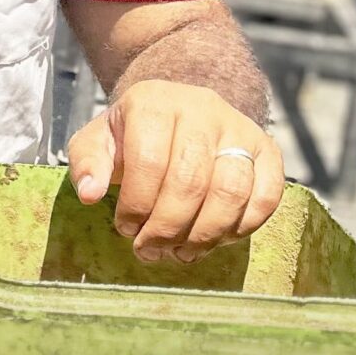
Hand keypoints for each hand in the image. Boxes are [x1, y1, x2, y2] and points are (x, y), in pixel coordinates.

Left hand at [66, 80, 285, 263]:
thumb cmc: (132, 134)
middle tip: (151, 250)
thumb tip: (90, 194)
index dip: (137, 205)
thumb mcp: (97, 140)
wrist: (177, 110)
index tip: (126, 229)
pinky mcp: (268, 150)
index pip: (149, 161)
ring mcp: (240, 128)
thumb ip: (87, 163)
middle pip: (191, 181)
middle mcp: (202, 109)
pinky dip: (242, 227)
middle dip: (168, 227)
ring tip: (182, 252)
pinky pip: (267, 195)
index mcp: (153, 102)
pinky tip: (215, 240)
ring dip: (205, 234)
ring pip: (231, 191)